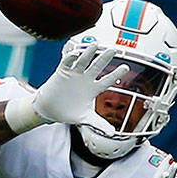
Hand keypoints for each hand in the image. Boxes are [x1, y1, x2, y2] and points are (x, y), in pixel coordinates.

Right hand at [5, 40, 125, 133]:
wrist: (50, 110)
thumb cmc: (69, 112)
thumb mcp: (85, 119)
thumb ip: (98, 124)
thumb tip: (112, 133)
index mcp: (93, 89)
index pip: (107, 80)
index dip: (116, 74)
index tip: (125, 68)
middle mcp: (86, 78)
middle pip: (97, 66)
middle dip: (105, 58)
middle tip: (114, 49)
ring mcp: (74, 74)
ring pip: (83, 61)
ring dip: (88, 53)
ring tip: (95, 45)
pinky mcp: (62, 72)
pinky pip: (67, 62)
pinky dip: (70, 57)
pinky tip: (74, 52)